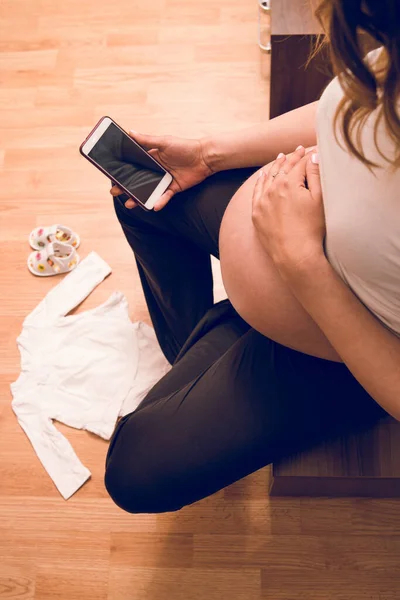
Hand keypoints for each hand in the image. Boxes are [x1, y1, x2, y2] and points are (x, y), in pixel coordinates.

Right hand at [110, 132, 213, 210]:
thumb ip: (147, 140)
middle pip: (138, 180)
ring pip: (149, 191)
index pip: (134, 165)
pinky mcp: (174, 188)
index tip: (112, 176)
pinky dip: (160, 202)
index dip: (123, 171)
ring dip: (139, 198)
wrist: (205, 157)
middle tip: (115, 192)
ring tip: (129, 203)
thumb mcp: (164, 141)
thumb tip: (129, 132)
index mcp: (151, 158)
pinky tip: (153, 206)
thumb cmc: (185, 146)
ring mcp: (164, 180)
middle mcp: (156, 170)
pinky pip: (164, 197)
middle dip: (126, 187)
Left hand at [251, 146, 325, 278]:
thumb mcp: (320, 200)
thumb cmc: (312, 228)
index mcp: (289, 183)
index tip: (311, 149)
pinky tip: (263, 176)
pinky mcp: (256, 214)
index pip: (299, 164)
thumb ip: (315, 175)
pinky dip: (260, 181)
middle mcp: (272, 189)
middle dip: (292, 158)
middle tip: (299, 150)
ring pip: (268, 178)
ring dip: (276, 166)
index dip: (307, 155)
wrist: (294, 254)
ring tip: (281, 157)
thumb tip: (312, 156)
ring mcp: (262, 201)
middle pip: (283, 168)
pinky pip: (256, 192)